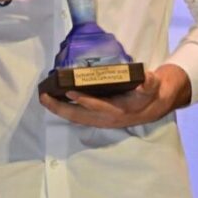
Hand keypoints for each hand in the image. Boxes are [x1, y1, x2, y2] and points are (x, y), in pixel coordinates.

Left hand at [40, 64, 191, 128]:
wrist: (154, 105)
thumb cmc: (150, 92)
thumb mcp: (153, 85)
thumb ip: (149, 82)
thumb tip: (147, 77)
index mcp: (120, 110)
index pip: (99, 106)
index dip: (85, 100)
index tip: (70, 91)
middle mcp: (107, 118)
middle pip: (80, 116)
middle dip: (60, 108)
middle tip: (44, 97)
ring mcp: (101, 120)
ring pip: (76, 118)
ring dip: (59, 110)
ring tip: (44, 98)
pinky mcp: (98, 118)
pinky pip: (78, 116)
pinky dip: (65, 110)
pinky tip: (55, 102)